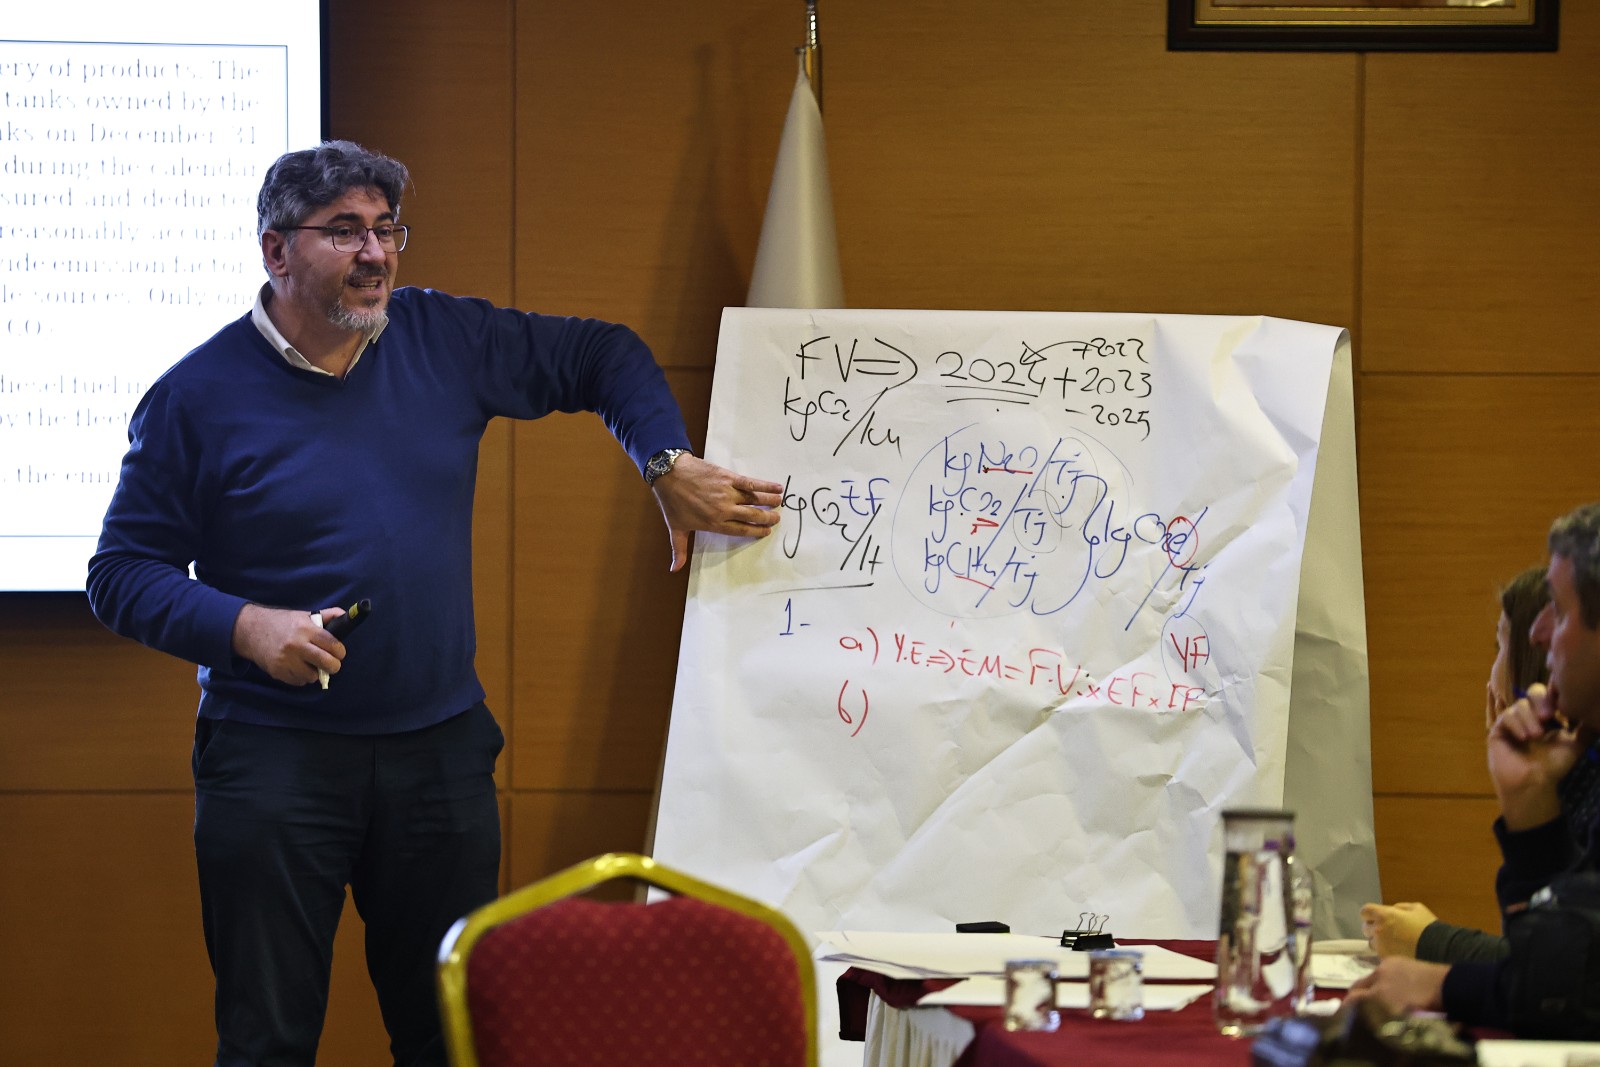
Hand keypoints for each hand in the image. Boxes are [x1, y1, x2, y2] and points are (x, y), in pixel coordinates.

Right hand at [231, 603, 345, 685]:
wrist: (252, 631)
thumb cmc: (283, 623)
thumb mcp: (304, 616)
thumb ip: (326, 616)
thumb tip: (344, 615)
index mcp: (305, 629)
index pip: (332, 644)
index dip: (340, 651)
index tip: (340, 653)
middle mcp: (296, 645)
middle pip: (326, 663)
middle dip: (334, 666)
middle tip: (332, 664)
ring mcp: (286, 660)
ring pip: (312, 676)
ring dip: (315, 672)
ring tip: (310, 664)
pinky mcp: (277, 671)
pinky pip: (299, 681)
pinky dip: (301, 677)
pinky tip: (297, 667)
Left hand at [651, 454, 781, 571]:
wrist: (669, 473)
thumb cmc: (672, 502)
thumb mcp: (676, 528)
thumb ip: (679, 550)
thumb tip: (674, 570)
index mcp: (714, 523)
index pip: (741, 530)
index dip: (756, 531)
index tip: (766, 531)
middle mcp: (724, 509)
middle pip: (752, 516)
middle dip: (767, 518)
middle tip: (777, 518)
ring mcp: (727, 493)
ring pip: (754, 499)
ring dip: (769, 501)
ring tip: (780, 502)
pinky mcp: (728, 477)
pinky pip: (751, 483)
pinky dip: (765, 485)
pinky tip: (776, 486)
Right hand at [1347, 957, 1449, 1015]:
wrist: (1448, 988)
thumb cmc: (1425, 1008)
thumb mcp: (1398, 1016)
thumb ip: (1376, 1013)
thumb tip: (1361, 1014)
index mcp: (1377, 990)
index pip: (1353, 998)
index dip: (1348, 1007)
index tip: (1347, 1015)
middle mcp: (1377, 975)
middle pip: (1357, 986)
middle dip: (1356, 996)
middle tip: (1359, 1007)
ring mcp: (1387, 965)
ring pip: (1371, 978)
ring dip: (1371, 987)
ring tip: (1379, 998)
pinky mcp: (1397, 960)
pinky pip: (1384, 971)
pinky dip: (1384, 979)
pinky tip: (1394, 986)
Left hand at [1359, 901, 1436, 957]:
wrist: (1438, 949)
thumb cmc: (1427, 926)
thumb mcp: (1416, 909)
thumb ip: (1400, 908)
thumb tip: (1392, 910)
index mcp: (1383, 915)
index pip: (1365, 911)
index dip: (1370, 914)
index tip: (1378, 917)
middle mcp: (1378, 930)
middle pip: (1366, 928)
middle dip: (1374, 928)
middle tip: (1387, 931)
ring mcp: (1381, 946)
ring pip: (1372, 943)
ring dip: (1379, 942)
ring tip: (1394, 944)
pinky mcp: (1386, 959)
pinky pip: (1381, 954)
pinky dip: (1387, 953)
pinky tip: (1398, 952)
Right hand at [1488, 683, 1587, 829]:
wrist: (1534, 783)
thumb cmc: (1553, 766)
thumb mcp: (1574, 746)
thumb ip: (1584, 730)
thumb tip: (1594, 715)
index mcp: (1547, 718)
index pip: (1549, 696)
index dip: (1554, 697)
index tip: (1561, 710)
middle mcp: (1530, 716)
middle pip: (1532, 692)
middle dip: (1540, 701)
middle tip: (1547, 716)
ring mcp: (1514, 722)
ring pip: (1519, 705)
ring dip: (1529, 718)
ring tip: (1535, 736)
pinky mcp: (1499, 730)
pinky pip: (1506, 717)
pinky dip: (1516, 724)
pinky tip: (1524, 738)